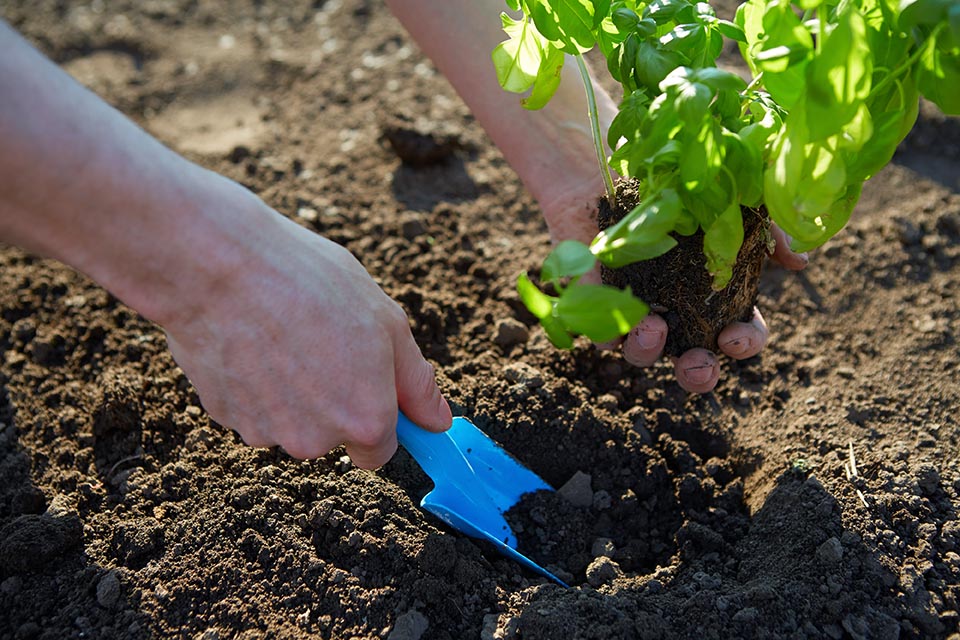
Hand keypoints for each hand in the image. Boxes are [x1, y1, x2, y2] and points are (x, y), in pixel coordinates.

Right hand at [162, 191, 451, 467]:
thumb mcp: (387, 322)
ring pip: (289, 421)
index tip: (368, 387)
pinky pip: (251, 406)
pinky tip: (251, 339)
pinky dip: (254, 382)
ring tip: (283, 333)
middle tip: (323, 341)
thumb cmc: (310, 284)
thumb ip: (416, 382)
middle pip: (331, 436)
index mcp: (364, 420)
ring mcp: (265, 431)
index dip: (376, 418)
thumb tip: (438, 423)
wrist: (220, 267)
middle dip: (332, 401)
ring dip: (291, 392)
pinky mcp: (224, 415)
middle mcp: (315, 440)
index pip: (377, 452)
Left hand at [541, 185, 807, 393]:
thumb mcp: (729, 202)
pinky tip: (621, 313)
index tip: (734, 337)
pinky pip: (600, 331)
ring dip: (649, 352)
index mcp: (714, 295)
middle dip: (698, 374)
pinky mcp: (594, 300)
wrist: (612, 162)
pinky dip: (610, 331)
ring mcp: (634, 308)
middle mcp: (676, 310)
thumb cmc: (676, 185)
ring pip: (641, 353)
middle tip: (697, 365)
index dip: (744, 343)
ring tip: (653, 328)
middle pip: (692, 362)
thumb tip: (800, 262)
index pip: (738, 334)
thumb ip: (766, 231)